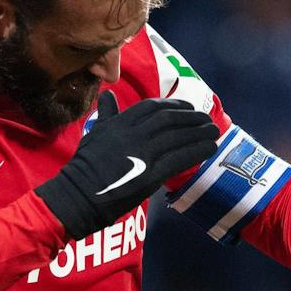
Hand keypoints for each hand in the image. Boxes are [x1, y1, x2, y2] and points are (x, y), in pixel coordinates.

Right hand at [36, 90, 218, 239]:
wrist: (77, 196)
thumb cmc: (83, 168)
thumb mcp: (94, 133)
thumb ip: (106, 114)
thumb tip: (108, 95)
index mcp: (119, 123)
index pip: (152, 107)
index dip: (174, 106)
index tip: (187, 108)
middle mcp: (132, 134)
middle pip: (169, 119)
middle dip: (191, 117)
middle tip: (206, 119)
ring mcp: (142, 154)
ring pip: (177, 136)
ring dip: (200, 132)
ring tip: (214, 132)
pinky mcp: (150, 175)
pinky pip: (179, 158)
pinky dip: (197, 151)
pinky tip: (210, 149)